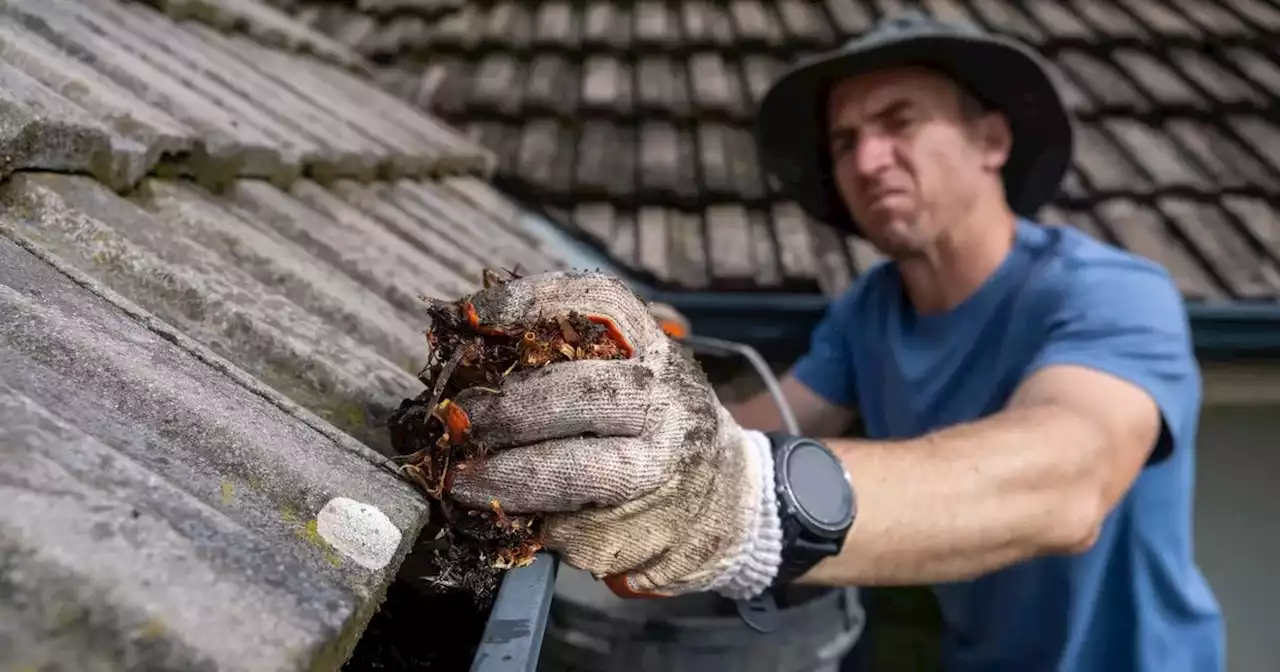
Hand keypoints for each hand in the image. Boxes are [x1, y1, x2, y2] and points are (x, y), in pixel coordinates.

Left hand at [446, 271, 782, 598]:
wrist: (727, 496)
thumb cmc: (648, 421)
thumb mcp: (625, 369)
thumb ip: (561, 353)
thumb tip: (463, 337)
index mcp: (654, 347)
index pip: (598, 303)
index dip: (530, 304)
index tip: (473, 319)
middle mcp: (666, 401)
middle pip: (586, 393)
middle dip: (511, 409)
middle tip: (459, 421)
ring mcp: (665, 469)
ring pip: (582, 473)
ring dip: (511, 480)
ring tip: (461, 483)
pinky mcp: (654, 529)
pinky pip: (581, 528)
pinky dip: (538, 524)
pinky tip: (514, 518)